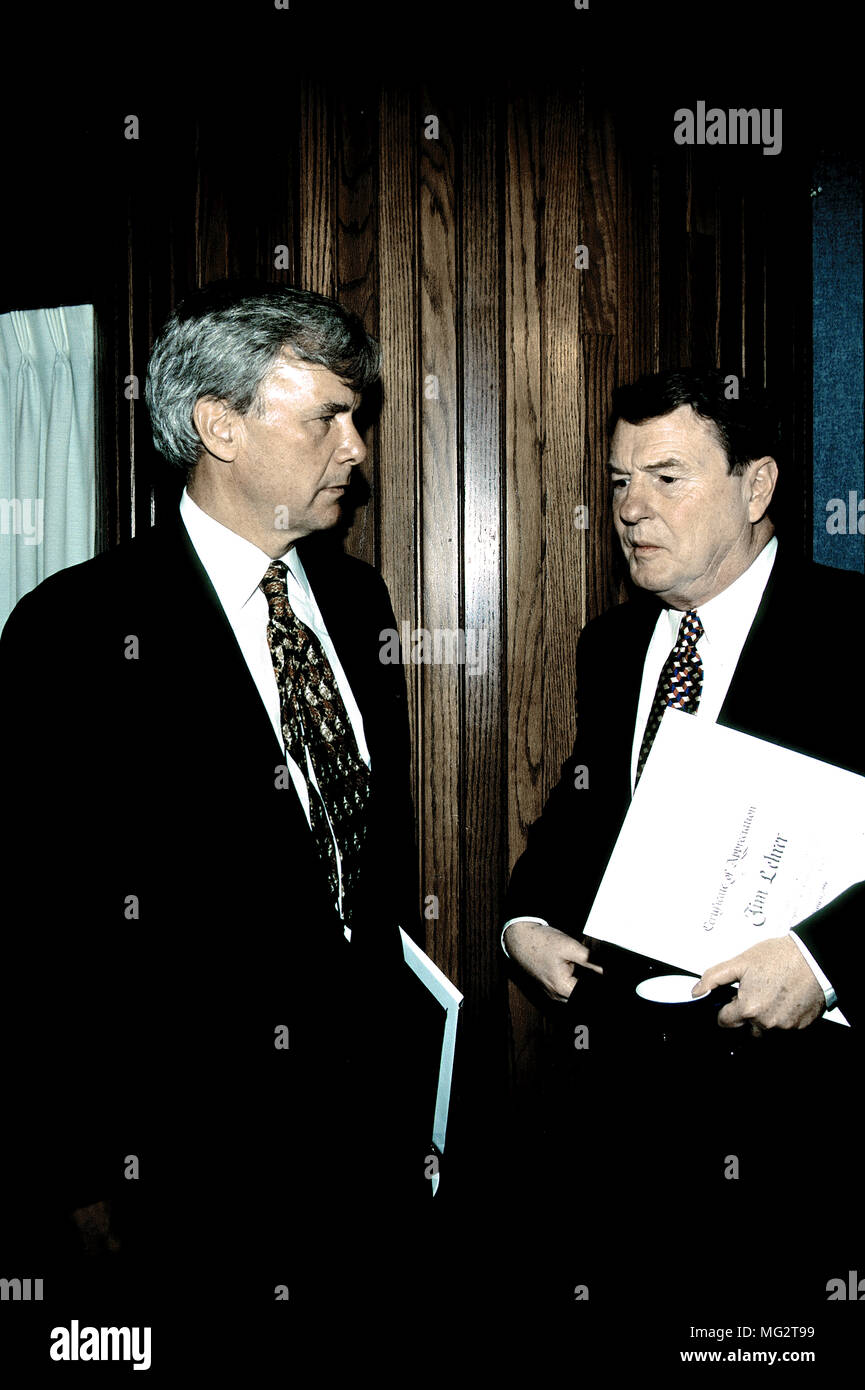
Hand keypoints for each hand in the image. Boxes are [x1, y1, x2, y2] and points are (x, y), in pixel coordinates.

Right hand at [504, 920, 601, 1001]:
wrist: (519, 938)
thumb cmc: (541, 942)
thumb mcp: (570, 947)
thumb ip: (592, 960)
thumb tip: (608, 970)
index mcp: (563, 988)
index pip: (590, 993)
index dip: (601, 983)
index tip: (605, 974)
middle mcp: (557, 995)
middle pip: (583, 996)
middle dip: (593, 983)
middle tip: (598, 969)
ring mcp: (552, 993)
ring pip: (575, 995)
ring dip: (584, 984)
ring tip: (589, 968)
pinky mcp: (550, 988)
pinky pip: (569, 991)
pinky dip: (576, 984)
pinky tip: (578, 971)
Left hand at [694, 936, 824, 1034]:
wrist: (814, 958)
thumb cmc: (781, 957)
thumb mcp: (741, 962)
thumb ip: (714, 977)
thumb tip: (697, 990)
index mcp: (749, 1008)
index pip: (725, 1021)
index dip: (725, 1009)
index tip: (731, 1000)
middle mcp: (767, 1022)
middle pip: (746, 1027)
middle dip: (745, 1013)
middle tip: (754, 992)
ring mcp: (785, 1027)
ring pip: (766, 1029)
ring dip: (764, 1017)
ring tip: (771, 993)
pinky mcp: (801, 1026)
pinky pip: (785, 1028)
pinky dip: (782, 1016)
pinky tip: (784, 998)